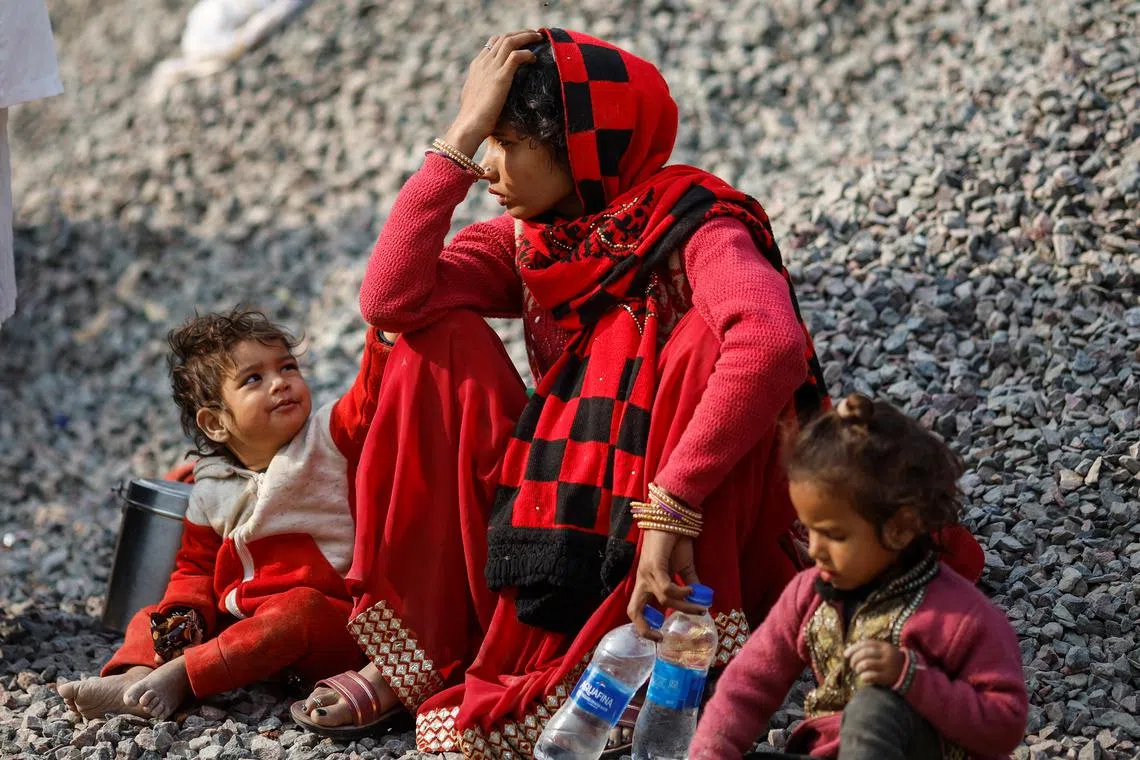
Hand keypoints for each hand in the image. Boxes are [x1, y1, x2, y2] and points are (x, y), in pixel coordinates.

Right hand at [443, 30, 541, 156]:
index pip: (493, 44)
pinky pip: (517, 56)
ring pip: (510, 41)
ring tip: (539, 38)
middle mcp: (484, 62)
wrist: (469, 125)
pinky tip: (534, 58)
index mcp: (477, 66)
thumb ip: (481, 90)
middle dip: (520, 34)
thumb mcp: (474, 98)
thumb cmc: (472, 119)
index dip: (508, 39)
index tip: (521, 42)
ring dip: (527, 37)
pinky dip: (527, 53)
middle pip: (503, 38)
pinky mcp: (501, 77)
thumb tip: (486, 95)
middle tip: (534, 35)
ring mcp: (491, 68)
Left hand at [627, 530, 704, 640]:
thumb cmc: (676, 541)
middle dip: (644, 629)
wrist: (673, 518)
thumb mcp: (684, 568)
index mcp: (646, 583)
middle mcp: (642, 580)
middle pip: (633, 610)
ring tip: (699, 607)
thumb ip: (690, 585)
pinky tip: (691, 591)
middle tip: (661, 637)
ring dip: (683, 606)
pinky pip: (666, 586)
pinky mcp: (655, 564)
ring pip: (662, 599)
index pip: (636, 609)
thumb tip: (702, 602)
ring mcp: (647, 572)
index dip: (643, 626)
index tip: (660, 636)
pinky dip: (680, 593)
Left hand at [844, 640, 904, 686]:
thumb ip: (871, 649)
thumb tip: (850, 651)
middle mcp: (887, 655)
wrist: (910, 674)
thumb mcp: (884, 652)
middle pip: (865, 653)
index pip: (866, 643)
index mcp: (885, 646)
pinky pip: (870, 676)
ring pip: (866, 664)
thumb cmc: (891, 662)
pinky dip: (863, 677)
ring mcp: (888, 666)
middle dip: (854, 659)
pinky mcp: (888, 678)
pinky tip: (864, 678)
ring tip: (858, 671)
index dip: (853, 648)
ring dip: (858, 668)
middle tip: (852, 664)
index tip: (845, 654)